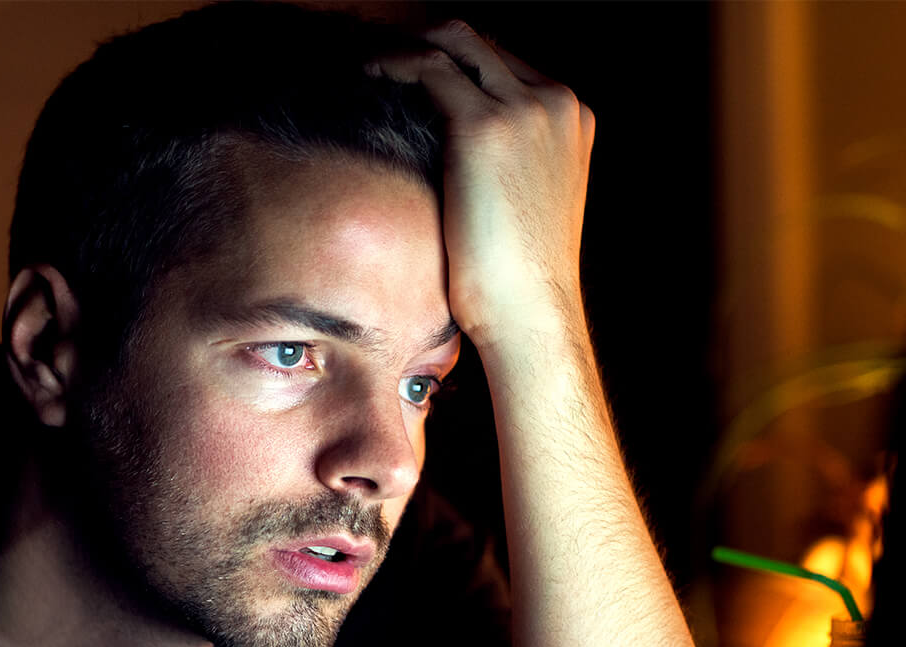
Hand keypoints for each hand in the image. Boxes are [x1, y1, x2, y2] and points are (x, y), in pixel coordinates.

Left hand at [372, 23, 593, 350]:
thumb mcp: (528, 206)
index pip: (505, 62)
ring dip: (406, 48)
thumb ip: (511, 168)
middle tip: (382, 60)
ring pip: (454, 42)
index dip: (456, 61)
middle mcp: (554, 101)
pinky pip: (428, 69)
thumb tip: (467, 168)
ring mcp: (523, 109)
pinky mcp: (483, 128)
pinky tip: (366, 80)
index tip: (414, 73)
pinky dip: (393, 67)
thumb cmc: (520, 280)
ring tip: (368, 66)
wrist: (530, 313)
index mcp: (571, 117)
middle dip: (427, 42)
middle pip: (480, 42)